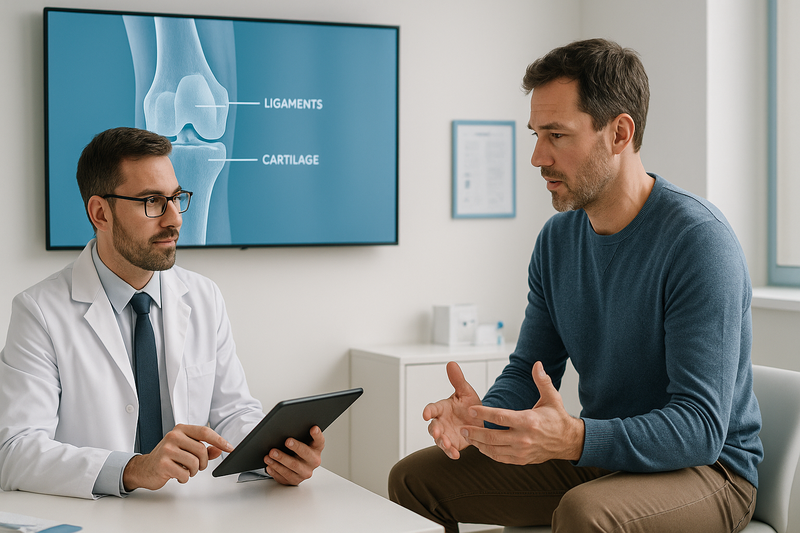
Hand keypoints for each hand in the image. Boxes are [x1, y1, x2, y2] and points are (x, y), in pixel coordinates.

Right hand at [123, 424, 232, 490]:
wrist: (144, 468)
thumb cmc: (168, 457)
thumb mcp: (186, 449)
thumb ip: (204, 448)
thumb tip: (220, 449)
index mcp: (181, 429)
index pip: (205, 431)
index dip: (219, 440)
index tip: (230, 448)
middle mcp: (173, 436)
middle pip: (202, 450)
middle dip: (203, 462)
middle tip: (197, 467)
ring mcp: (167, 449)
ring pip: (194, 463)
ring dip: (194, 471)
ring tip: (186, 470)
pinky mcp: (163, 463)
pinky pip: (184, 473)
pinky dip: (184, 477)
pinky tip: (177, 475)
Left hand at [264, 425, 324, 484]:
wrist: (295, 466)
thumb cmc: (297, 450)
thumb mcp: (301, 441)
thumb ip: (299, 434)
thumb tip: (287, 427)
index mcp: (317, 448)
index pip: (320, 440)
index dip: (317, 435)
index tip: (313, 428)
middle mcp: (313, 461)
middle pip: (305, 454)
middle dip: (296, 447)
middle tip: (287, 441)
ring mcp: (305, 472)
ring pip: (292, 467)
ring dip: (280, 460)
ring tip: (271, 454)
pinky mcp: (295, 480)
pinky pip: (284, 476)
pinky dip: (275, 470)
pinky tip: (269, 465)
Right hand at [422, 361, 482, 459]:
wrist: (482, 420)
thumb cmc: (470, 405)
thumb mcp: (466, 392)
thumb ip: (458, 380)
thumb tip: (451, 363)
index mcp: (442, 408)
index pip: (432, 408)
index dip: (429, 411)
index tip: (426, 414)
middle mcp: (441, 421)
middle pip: (432, 426)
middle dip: (434, 430)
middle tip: (437, 432)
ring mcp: (446, 434)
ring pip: (439, 440)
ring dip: (441, 443)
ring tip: (447, 445)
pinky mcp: (453, 444)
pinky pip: (449, 450)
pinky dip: (451, 453)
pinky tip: (456, 454)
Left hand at [461, 361, 583, 464]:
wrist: (568, 441)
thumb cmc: (557, 418)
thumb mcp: (552, 397)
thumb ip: (542, 381)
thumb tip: (537, 364)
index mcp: (528, 421)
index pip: (500, 417)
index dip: (483, 414)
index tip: (470, 409)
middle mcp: (524, 438)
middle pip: (493, 436)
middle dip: (475, 432)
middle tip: (463, 427)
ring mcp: (522, 451)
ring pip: (494, 449)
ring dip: (478, 444)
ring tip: (467, 436)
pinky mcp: (522, 460)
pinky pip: (501, 458)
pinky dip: (488, 453)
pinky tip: (480, 446)